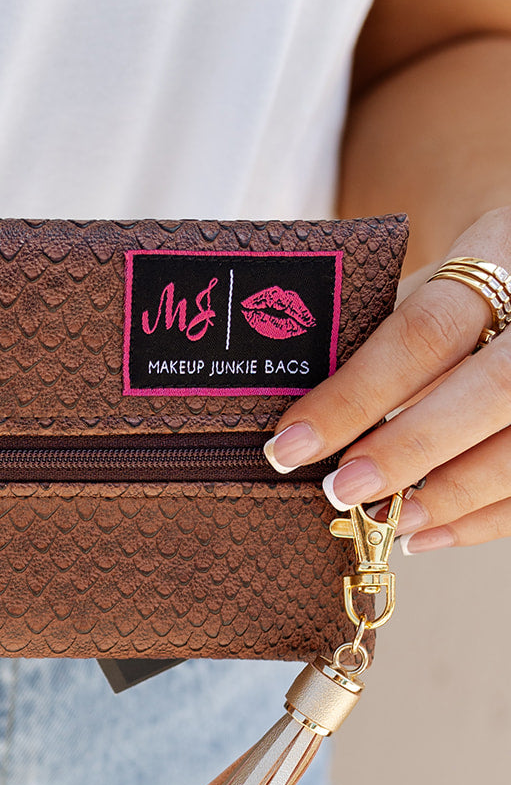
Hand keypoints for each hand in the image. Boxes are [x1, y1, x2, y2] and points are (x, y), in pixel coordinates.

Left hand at [264, 206, 510, 553]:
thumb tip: (302, 414)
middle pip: (492, 389)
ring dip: (450, 496)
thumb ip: (378, 334)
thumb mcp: (426, 281)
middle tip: (343, 489)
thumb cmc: (465, 284)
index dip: (357, 393)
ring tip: (387, 521)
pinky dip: (482, 519)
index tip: (293, 440)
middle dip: (411, 448)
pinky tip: (426, 533)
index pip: (426, 330)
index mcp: (499, 251)